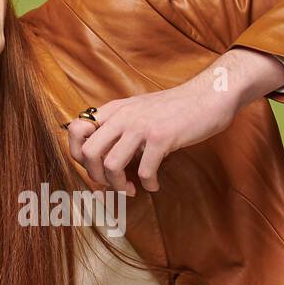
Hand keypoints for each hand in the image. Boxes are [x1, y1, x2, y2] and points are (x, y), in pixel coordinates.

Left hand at [65, 47, 283, 194]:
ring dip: (119, 186)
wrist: (208, 96)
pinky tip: (154, 185)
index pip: (75, 130)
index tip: (95, 168)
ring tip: (132, 189)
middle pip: (87, 152)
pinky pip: (144, 171)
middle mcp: (122, 116)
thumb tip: (101, 157)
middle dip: (96, 177)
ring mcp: (141, 126)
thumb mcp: (138, 109)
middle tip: (112, 184)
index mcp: (113, 109)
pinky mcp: (161, 137)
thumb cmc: (175, 108)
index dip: (78, 155)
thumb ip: (118, 126)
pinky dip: (148, 185)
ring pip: (110, 165)